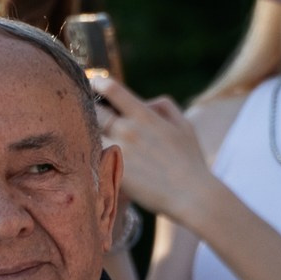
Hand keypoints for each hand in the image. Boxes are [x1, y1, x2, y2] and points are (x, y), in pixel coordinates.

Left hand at [90, 76, 217, 230]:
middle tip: (87, 114)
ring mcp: (118, 153)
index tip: (94, 85)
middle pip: (94, 111)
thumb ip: (164, 106)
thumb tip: (145, 103)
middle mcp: (127, 130)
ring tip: (89, 139)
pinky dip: (92, 157)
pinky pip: (93, 159)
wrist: (192, 196)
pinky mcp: (113, 174)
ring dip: (88, 135)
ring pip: (89, 136)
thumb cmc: (191, 161)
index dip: (98, 83)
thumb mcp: (184, 125)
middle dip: (89, 110)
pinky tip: (95, 161)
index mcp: (144, 116)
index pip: (111, 88)